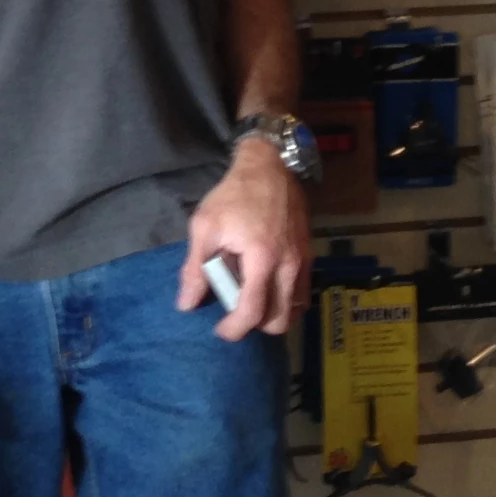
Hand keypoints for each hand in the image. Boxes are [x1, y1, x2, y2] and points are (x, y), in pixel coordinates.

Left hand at [177, 141, 308, 338]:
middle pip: (280, 321)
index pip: (252, 312)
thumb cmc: (233, 195)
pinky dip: (286, 300)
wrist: (269, 166)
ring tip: (251, 299)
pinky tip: (267, 286)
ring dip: (273, 314)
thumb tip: (186, 305)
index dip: (234, 329)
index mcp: (262, 259)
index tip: (219, 330)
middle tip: (236, 312)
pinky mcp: (309, 254)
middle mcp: (289, 265)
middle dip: (256, 325)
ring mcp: (303, 261)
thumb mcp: (205, 226)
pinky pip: (302, 293)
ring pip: (295, 310)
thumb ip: (196, 268)